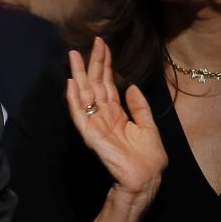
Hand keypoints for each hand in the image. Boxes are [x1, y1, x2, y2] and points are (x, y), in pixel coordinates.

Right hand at [66, 37, 167, 210]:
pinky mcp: (90, 134)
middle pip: (94, 84)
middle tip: (90, 42)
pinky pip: (78, 114)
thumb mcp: (148, 127)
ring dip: (78, 75)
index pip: (107, 84)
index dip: (105, 64)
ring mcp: (94, 123)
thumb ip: (139, 107)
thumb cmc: (149, 158)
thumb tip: (131, 86)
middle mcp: (102, 115)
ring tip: (74, 55)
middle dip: (91, 63)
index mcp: (116, 113)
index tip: (103, 45)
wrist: (146, 179)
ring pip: (83, 94)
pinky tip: (71, 84)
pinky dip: (73, 99)